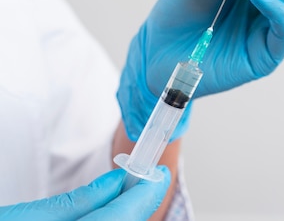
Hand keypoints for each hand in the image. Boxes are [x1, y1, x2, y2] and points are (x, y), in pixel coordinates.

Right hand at [0, 167, 169, 220]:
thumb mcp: (21, 219)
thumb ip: (75, 203)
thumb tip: (115, 182)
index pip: (123, 217)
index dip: (145, 193)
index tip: (157, 172)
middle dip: (137, 207)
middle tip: (145, 181)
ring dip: (124, 219)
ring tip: (128, 195)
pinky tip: (106, 215)